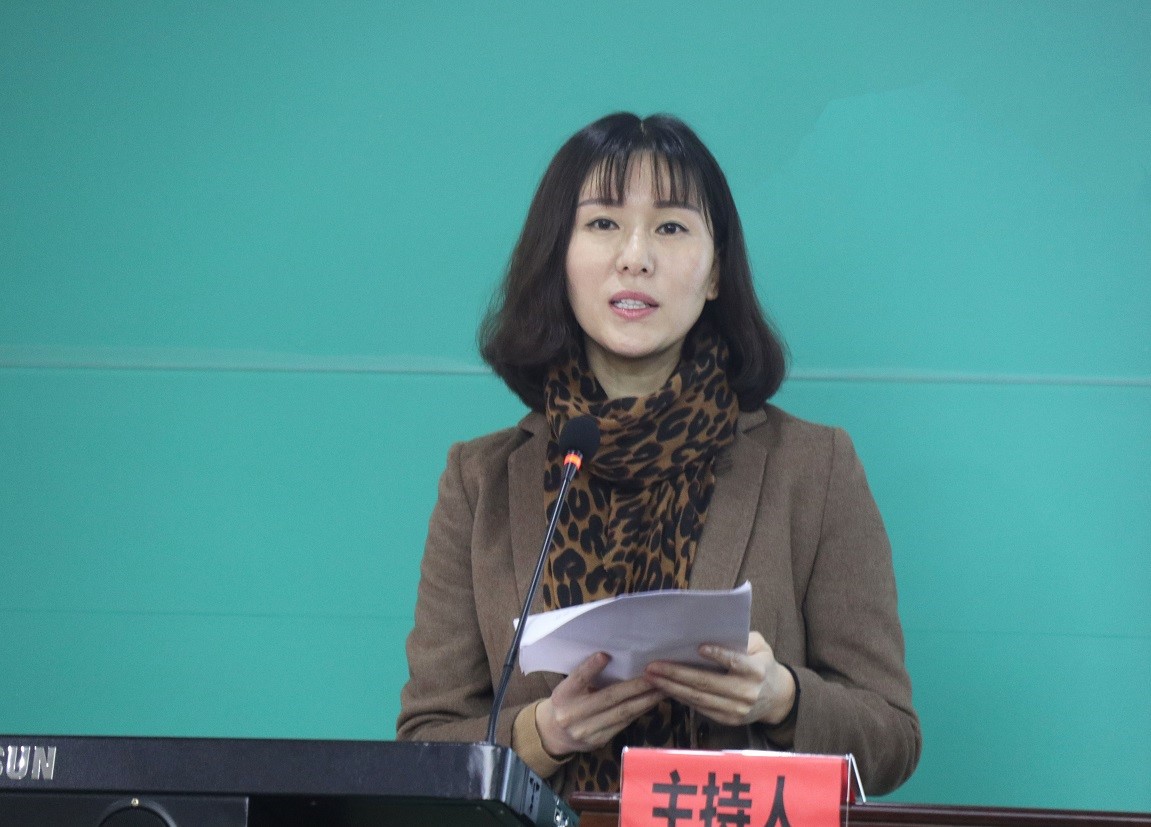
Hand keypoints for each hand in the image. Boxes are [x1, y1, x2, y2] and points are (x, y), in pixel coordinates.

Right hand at [535, 652, 665, 757]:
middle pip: (608, 697)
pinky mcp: (598, 741)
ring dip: (645, 701)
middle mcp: (572, 714)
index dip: (591, 667)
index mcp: (563, 695)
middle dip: (636, 686)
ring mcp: (586, 730)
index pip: (578, 678)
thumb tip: (611, 657)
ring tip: (661, 689)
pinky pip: (623, 724)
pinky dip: (639, 712)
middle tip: (655, 676)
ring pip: (621, 713)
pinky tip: (651, 703)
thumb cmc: (566, 701)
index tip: (605, 655)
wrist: (552, 733)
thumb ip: (585, 675)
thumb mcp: (568, 686)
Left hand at [643, 632, 794, 727]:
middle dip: (676, 674)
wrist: (777, 698)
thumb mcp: (760, 646)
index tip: (698, 648)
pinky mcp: (728, 720)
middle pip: (707, 683)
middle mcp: (747, 692)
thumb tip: (715, 632)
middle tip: (653, 665)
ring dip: (671, 688)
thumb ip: (742, 639)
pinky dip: (681, 698)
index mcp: (757, 671)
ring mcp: (736, 709)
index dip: (718, 655)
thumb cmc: (762, 664)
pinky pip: (700, 708)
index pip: (736, 662)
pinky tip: (665, 688)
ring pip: (699, 698)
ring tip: (652, 677)